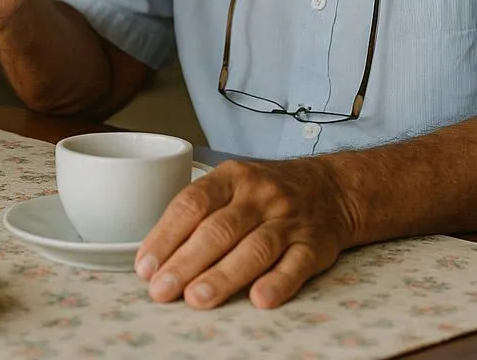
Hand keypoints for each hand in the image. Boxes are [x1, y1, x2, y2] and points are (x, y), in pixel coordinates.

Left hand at [134, 158, 355, 308]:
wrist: (330, 188)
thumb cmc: (265, 194)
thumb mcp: (230, 186)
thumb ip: (198, 215)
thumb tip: (155, 258)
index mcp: (231, 178)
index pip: (192, 204)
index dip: (166, 236)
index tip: (146, 266)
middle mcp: (259, 196)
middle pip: (219, 229)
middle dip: (186, 262)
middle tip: (162, 290)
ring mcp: (288, 220)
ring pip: (255, 248)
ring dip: (224, 276)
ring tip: (197, 298)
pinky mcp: (314, 245)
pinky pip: (296, 265)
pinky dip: (278, 282)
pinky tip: (259, 299)